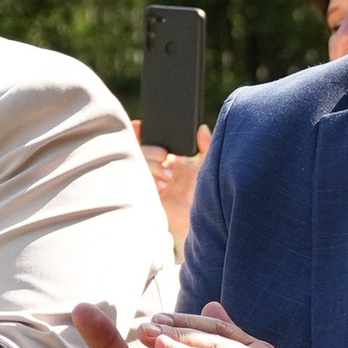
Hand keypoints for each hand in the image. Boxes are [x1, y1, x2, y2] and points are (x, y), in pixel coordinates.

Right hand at [135, 120, 209, 253]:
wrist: (200, 223)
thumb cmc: (206, 197)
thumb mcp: (208, 168)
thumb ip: (207, 147)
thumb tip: (202, 128)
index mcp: (175, 159)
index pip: (155, 141)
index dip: (143, 132)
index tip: (140, 124)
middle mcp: (163, 168)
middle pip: (144, 150)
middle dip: (152, 151)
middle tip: (166, 158)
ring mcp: (154, 181)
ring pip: (140, 163)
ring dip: (152, 165)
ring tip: (168, 176)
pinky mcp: (148, 194)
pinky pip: (139, 179)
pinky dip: (148, 178)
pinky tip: (161, 185)